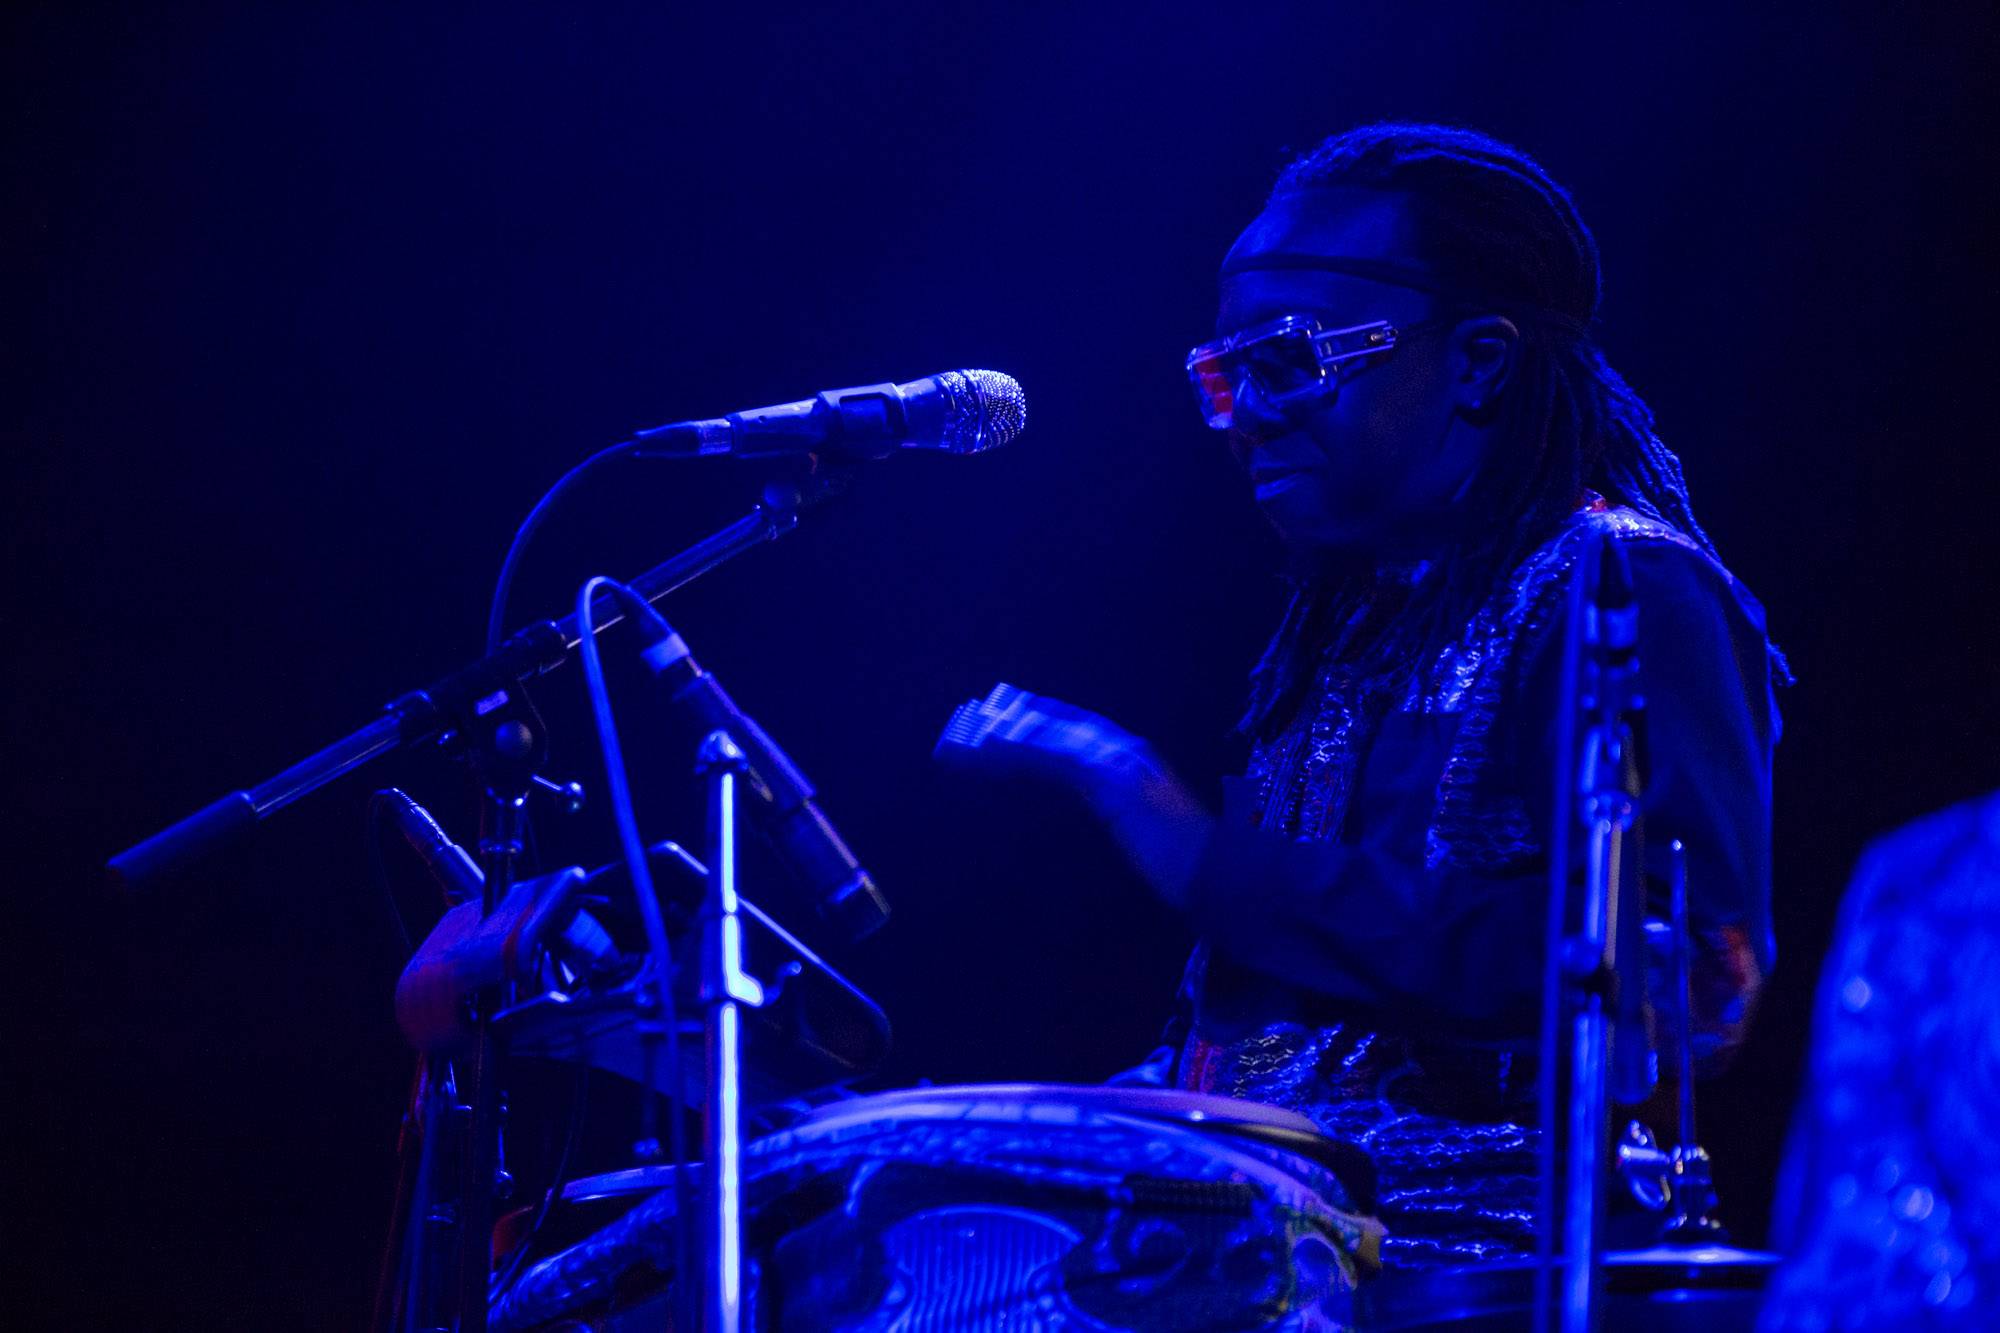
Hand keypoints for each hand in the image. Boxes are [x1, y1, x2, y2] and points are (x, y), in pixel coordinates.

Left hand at [936, 683, 1210, 908]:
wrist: (1220, 875)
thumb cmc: (1190, 863)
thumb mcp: (1149, 828)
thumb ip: (1127, 809)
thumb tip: (1113, 808)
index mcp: (1132, 759)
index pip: (1073, 728)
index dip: (1035, 718)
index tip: (1001, 714)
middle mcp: (1123, 750)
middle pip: (1053, 723)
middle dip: (1009, 718)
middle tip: (967, 716)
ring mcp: (1116, 763)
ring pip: (1046, 736)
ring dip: (1000, 734)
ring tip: (960, 735)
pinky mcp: (1108, 781)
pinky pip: (1052, 758)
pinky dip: (1017, 750)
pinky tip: (986, 751)